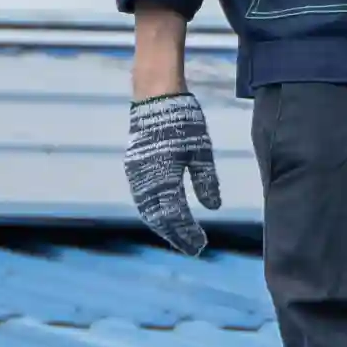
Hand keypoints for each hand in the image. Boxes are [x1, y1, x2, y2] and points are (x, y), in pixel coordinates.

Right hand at [124, 94, 220, 254]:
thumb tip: (213, 208)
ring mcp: (136, 173)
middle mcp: (145, 178)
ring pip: (147, 209)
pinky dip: (154, 213)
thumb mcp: (201, 151)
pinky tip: (165, 218)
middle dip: (175, 234)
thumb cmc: (183, 122)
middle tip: (193, 249)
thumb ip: (206, 180)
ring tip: (180, 238)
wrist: (155, 97)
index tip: (200, 245)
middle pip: (158, 217)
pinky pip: (142, 198)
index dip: (187, 232)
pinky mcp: (134, 167)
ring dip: (163, 226)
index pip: (175, 214)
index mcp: (163, 175)